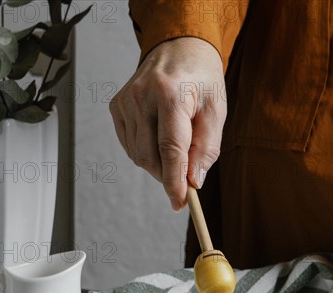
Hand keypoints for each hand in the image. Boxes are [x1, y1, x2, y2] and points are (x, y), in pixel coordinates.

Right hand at [109, 37, 225, 210]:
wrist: (179, 49)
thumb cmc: (202, 81)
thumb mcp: (216, 113)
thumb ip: (206, 150)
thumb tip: (192, 182)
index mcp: (171, 94)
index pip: (170, 149)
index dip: (174, 181)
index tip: (180, 203)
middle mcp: (142, 96)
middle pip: (151, 157)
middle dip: (169, 176)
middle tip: (186, 178)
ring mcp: (125, 101)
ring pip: (139, 156)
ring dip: (159, 165)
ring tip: (176, 148)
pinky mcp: (117, 107)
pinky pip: (130, 147)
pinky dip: (147, 154)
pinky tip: (160, 139)